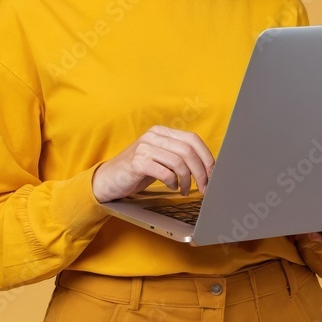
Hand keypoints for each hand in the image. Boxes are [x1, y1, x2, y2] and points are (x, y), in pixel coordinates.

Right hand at [91, 125, 214, 202]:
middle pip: (188, 150)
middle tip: (204, 187)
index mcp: (161, 132)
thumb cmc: (137, 171)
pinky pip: (165, 172)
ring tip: (185, 190)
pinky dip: (172, 182)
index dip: (207, 156)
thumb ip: (178, 157)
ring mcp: (144, 147)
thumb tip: (207, 168)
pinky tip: (171, 187)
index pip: (193, 139)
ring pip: (179, 162)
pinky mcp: (137, 162)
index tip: (213, 173)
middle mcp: (153, 136)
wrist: (108, 180)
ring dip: (187, 180)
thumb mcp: (160, 159)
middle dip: (201, 171)